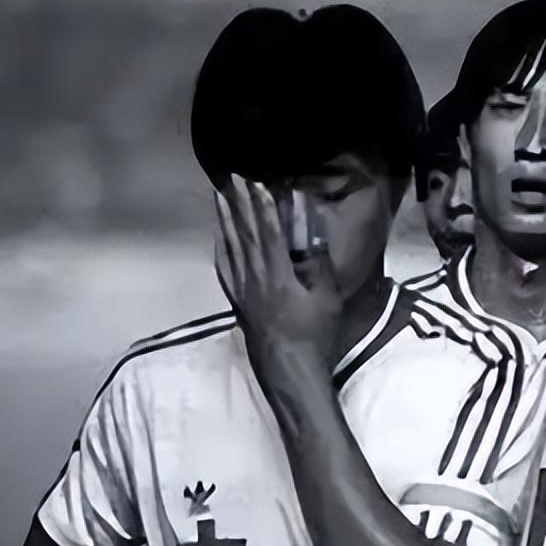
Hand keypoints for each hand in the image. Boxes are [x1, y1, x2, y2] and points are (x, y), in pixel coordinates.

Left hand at [214, 174, 339, 364]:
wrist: (288, 367)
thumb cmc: (314, 334)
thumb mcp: (327, 299)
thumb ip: (318, 266)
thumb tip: (312, 237)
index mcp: (278, 277)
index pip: (268, 233)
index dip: (262, 206)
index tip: (257, 183)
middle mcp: (254, 279)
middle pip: (243, 234)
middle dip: (239, 204)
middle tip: (231, 178)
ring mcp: (241, 290)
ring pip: (229, 247)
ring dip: (224, 219)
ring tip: (219, 195)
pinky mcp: (236, 299)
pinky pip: (223, 267)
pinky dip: (220, 246)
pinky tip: (219, 235)